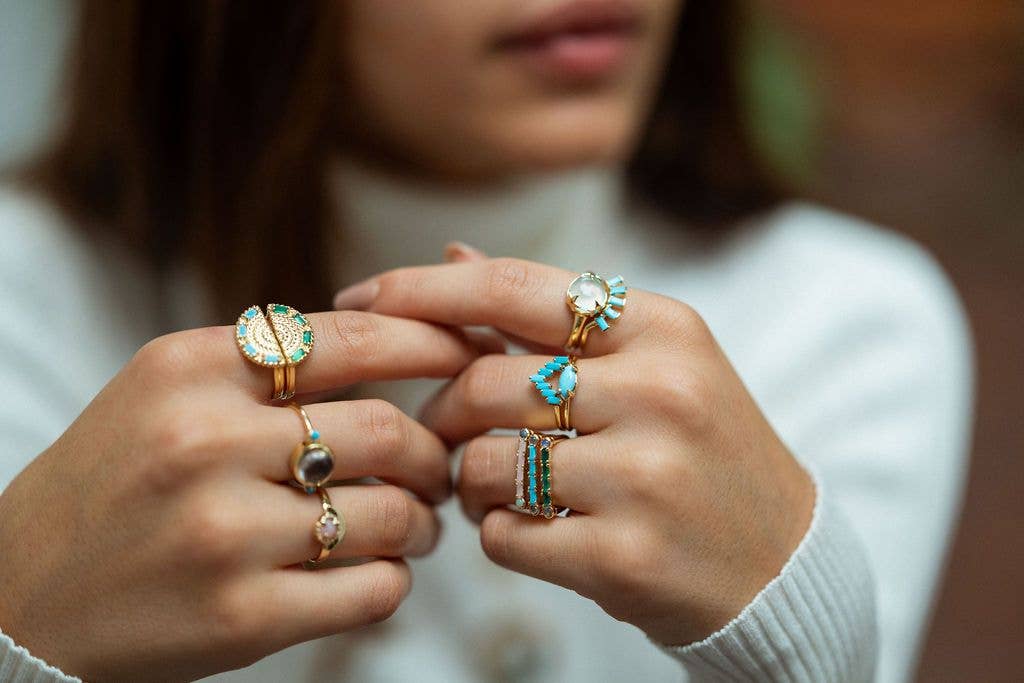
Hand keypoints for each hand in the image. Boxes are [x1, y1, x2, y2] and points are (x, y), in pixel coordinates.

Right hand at [0, 311, 480, 681]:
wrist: (23, 592)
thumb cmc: (113, 479)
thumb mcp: (168, 388)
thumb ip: (268, 361)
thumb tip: (397, 339)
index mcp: (192, 369)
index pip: (351, 339)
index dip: (430, 344)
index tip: (467, 355)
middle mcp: (205, 442)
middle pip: (384, 430)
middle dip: (430, 451)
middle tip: (435, 467)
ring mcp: (223, 534)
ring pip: (392, 513)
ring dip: (423, 520)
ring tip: (417, 523)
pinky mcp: (241, 617)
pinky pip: (373, 590)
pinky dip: (396, 578)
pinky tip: (381, 570)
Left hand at [333, 256, 814, 644]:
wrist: (781, 562)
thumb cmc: (700, 449)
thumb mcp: (653, 360)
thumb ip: (552, 314)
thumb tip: (454, 255)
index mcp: (663, 328)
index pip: (513, 288)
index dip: (421, 289)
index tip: (360, 296)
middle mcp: (660, 391)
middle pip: (482, 383)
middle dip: (442, 412)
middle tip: (445, 434)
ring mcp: (646, 476)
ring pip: (482, 464)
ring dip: (466, 481)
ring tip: (498, 489)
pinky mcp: (625, 556)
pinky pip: (503, 536)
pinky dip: (499, 534)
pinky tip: (536, 532)